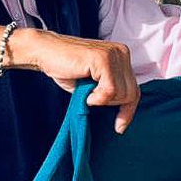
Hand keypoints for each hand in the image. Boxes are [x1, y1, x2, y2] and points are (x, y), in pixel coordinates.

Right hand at [14, 30, 139, 133]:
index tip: (119, 127)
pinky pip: (110, 90)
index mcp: (122, 56)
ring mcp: (113, 54)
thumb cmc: (67, 69)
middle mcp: (121, 52)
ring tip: (86, 91)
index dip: (128, 111)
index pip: (134, 89)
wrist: (45, 52)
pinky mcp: (103, 58)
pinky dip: (96, 97)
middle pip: (130, 93)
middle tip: (92, 100)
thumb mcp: (94, 83)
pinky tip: (85, 91)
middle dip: (111, 104)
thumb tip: (124, 114)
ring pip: (121, 93)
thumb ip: (110, 90)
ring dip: (101, 99)